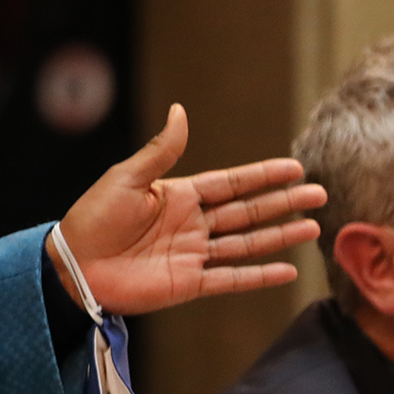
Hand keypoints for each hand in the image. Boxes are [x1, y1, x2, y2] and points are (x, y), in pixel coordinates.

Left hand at [53, 103, 328, 314]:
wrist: (74, 264)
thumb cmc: (93, 217)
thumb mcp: (127, 178)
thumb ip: (161, 151)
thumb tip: (181, 110)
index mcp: (177, 195)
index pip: (230, 183)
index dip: (262, 176)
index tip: (295, 168)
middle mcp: (191, 224)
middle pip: (247, 211)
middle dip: (282, 203)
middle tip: (319, 194)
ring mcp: (193, 254)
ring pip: (246, 243)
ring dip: (279, 236)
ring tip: (313, 228)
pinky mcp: (189, 283)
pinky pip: (232, 279)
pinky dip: (259, 276)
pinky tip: (288, 270)